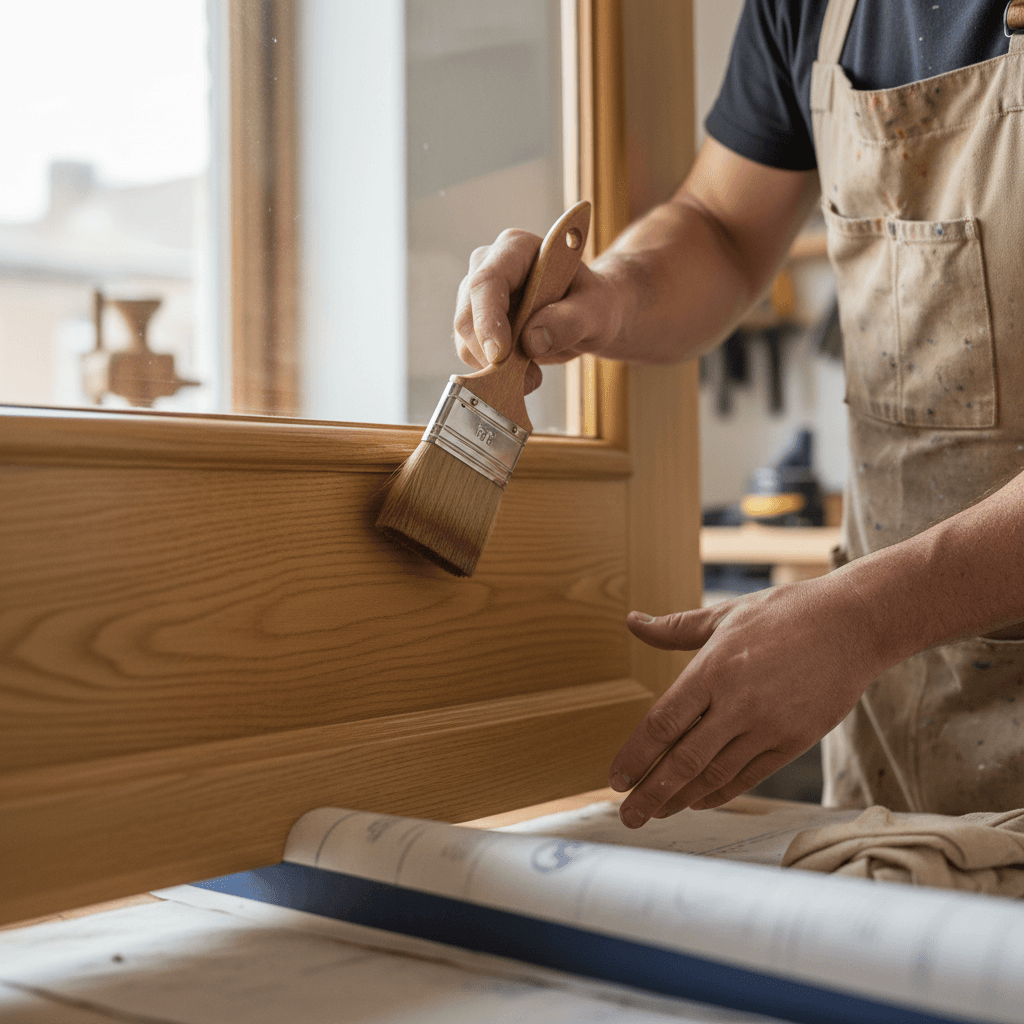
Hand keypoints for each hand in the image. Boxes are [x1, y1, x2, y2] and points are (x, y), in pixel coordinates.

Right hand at [452, 228, 622, 393]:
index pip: (487, 281)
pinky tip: (524, 372)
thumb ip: (569, 321)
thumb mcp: (595, 310)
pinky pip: (472, 353)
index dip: (488, 320)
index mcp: (517, 249)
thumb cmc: (593, 304)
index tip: (500, 356)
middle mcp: (489, 267)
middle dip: (489, 353)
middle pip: (467, 314)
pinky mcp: (477, 324)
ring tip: (534, 374)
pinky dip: (494, 372)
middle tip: (528, 376)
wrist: (588, 316)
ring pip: (465, 339)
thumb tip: (532, 340)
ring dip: (494, 367)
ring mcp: (478, 297)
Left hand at [609, 575, 885, 825]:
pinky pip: (750, 775)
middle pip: (684, 759)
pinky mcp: (795, 740)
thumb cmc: (785, 613)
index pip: (663, 723)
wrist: (852, 625)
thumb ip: (675, 628)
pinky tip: (699, 800)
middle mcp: (737, 703)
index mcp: (713, 669)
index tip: (616, 777)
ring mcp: (768, 725)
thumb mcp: (725, 614)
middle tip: (627, 815)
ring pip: (716, 774)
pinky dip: (722, 792)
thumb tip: (633, 622)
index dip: (636, 755)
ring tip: (656, 812)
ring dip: (681, 797)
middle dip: (651, 791)